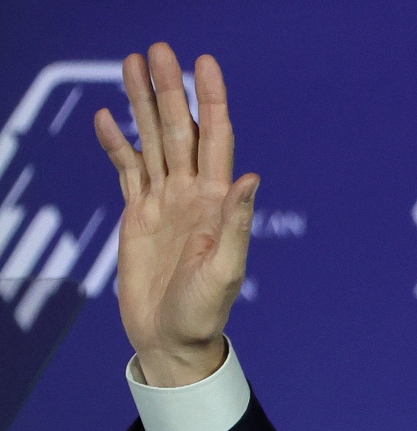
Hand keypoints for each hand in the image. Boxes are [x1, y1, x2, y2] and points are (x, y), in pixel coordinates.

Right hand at [94, 45, 256, 387]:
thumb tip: (250, 176)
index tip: (204, 64)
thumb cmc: (205, 313)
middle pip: (179, 130)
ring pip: (152, 141)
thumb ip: (237, 224)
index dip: (211, 101)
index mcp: (218, 203)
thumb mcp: (225, 270)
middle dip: (169, 90)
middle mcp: (193, 195)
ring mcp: (165, 203)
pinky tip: (109, 117)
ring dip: (142, 103)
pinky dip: (117, 143)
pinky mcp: (139, 215)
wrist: (173, 339)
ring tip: (131, 63)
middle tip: (159, 48)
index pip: (216, 139)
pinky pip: (127, 170)